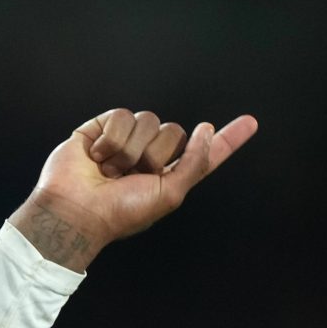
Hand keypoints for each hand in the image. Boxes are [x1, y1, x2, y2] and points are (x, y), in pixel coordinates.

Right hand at [8, 108, 258, 270]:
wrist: (75, 212)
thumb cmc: (120, 212)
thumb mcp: (168, 195)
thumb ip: (195, 163)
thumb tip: (207, 129)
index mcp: (170, 176)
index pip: (205, 154)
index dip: (228, 139)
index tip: (251, 123)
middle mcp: (150, 155)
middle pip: (175, 131)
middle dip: (155, 154)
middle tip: (131, 176)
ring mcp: (126, 140)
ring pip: (148, 120)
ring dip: (130, 149)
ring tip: (110, 170)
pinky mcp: (101, 128)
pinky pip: (120, 115)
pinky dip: (110, 139)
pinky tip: (96, 156)